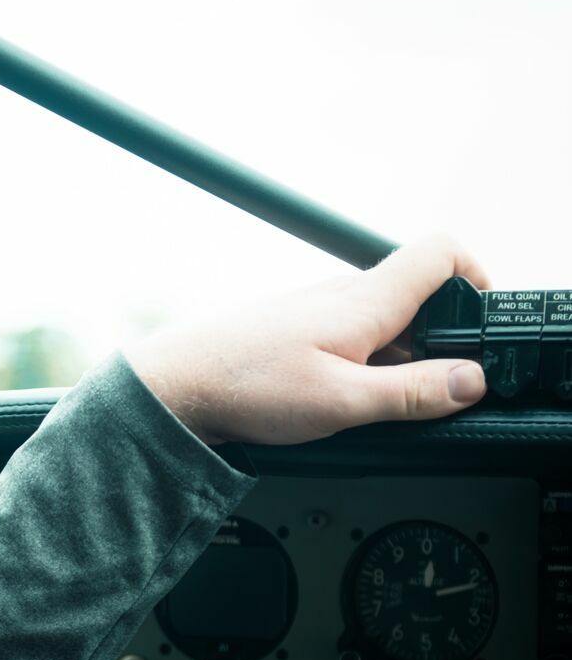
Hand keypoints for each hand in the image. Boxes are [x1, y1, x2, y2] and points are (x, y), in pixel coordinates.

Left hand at [125, 234, 490, 446]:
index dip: (476, 277)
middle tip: (433, 390)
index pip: (441, 252)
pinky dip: (361, 367)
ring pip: (381, 324)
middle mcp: (342, 294)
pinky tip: (339, 404)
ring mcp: (316, 310)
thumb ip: (412, 393)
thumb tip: (471, 381)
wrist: (174, 387)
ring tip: (377, 407)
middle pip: (417, 297)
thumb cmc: (243, 386)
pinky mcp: (295, 331)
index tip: (484, 321)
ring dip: (395, 360)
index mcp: (365, 300)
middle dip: (438, 341)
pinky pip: (348, 340)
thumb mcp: (343, 402)